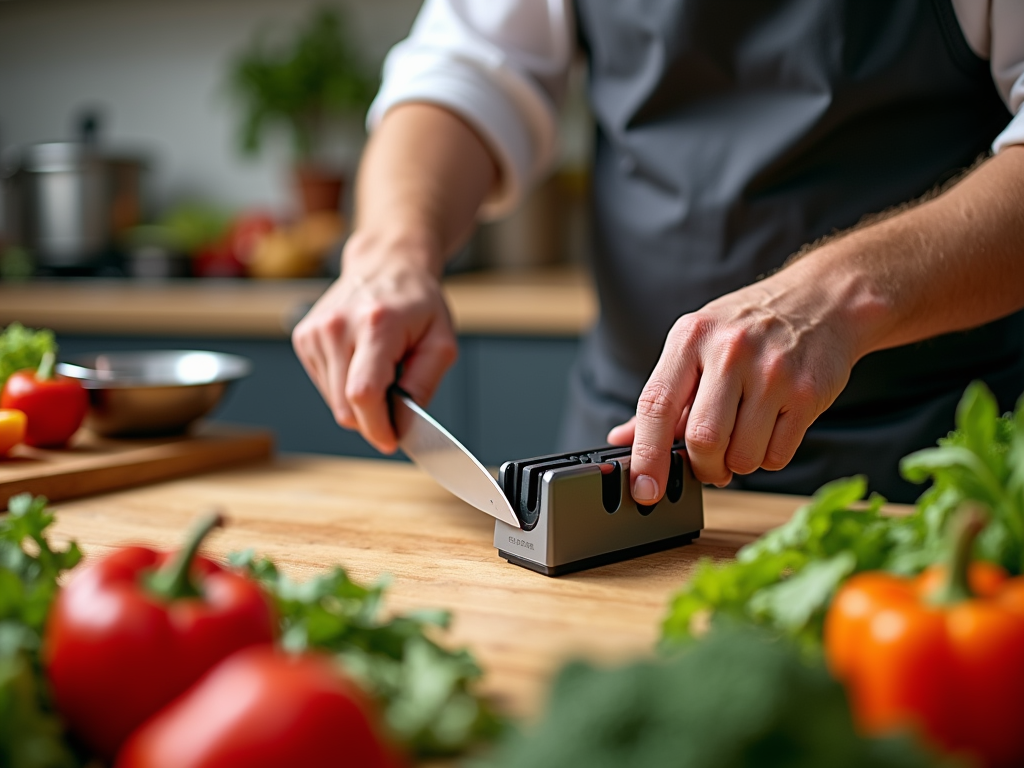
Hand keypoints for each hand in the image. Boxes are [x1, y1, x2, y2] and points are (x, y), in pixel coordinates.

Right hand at [291, 233, 456, 453]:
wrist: (386, 265)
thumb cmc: (417, 302)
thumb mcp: (441, 343)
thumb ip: (423, 386)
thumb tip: (403, 425)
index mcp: (376, 325)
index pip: (363, 393)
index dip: (376, 427)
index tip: (391, 440)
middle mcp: (338, 327)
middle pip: (346, 406)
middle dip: (373, 419)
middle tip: (396, 403)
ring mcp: (316, 332)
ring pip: (334, 402)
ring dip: (360, 402)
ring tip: (381, 370)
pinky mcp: (304, 338)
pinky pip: (324, 386)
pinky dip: (345, 386)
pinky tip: (361, 362)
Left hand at [608, 260, 865, 500]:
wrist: (822, 300)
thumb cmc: (748, 327)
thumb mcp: (695, 345)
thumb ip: (661, 397)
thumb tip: (622, 440)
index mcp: (690, 338)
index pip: (656, 405)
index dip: (646, 456)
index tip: (643, 490)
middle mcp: (730, 351)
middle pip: (702, 439)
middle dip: (702, 467)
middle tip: (708, 466)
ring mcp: (772, 372)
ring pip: (742, 456)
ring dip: (736, 465)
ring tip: (741, 441)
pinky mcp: (808, 393)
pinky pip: (777, 456)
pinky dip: (767, 458)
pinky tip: (768, 432)